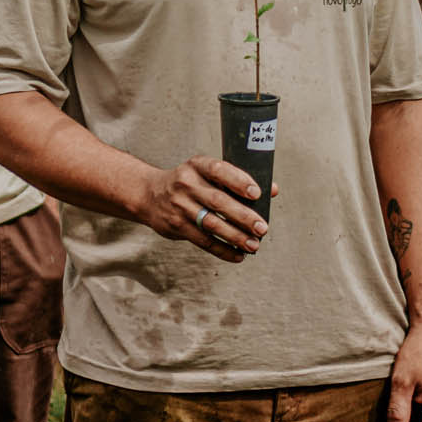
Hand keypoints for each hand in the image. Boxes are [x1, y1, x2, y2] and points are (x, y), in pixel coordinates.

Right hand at [128, 157, 270, 262]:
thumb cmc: (189, 183)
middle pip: (218, 202)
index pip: (219, 170)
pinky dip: (223, 250)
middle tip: (262, 227)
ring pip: (211, 224)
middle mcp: (186, 184)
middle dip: (243, 216)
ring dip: (236, 236)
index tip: (257, 194)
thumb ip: (236, 181)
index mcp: (196, 165)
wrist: (149, 195)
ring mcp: (179, 206)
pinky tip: (238, 255)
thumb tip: (272, 190)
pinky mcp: (176, 226)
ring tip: (254, 244)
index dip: (238, 181)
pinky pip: (203, 241)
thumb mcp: (206, 173)